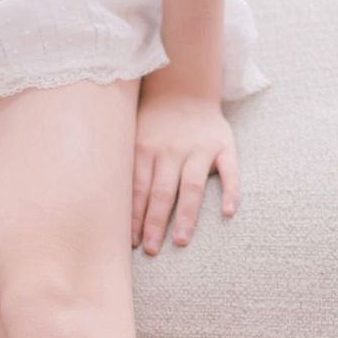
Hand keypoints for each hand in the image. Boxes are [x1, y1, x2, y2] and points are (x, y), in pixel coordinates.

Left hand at [131, 84, 239, 254]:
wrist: (184, 88)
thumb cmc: (152, 122)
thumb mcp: (132, 136)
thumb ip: (126, 167)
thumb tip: (106, 204)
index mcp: (145, 149)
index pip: (138, 189)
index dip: (135, 217)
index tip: (131, 243)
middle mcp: (172, 150)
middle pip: (162, 192)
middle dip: (155, 223)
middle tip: (151, 249)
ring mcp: (199, 148)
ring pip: (192, 185)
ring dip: (187, 215)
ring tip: (182, 241)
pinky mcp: (223, 145)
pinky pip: (230, 170)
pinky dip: (231, 190)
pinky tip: (228, 212)